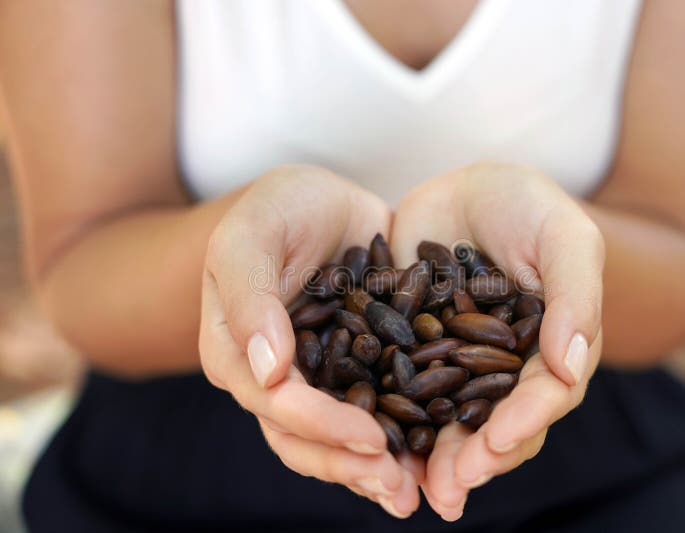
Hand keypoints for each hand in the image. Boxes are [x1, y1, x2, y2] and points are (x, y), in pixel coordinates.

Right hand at [199, 165, 419, 516]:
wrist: (320, 200)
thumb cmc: (277, 207)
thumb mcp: (252, 234)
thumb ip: (250, 296)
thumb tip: (267, 371)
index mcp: (238, 351)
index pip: (274, 402)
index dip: (320, 425)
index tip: (371, 439)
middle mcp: (274, 377)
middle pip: (303, 438)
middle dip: (349, 466)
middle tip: (398, 489)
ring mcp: (317, 378)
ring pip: (336, 439)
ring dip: (372, 470)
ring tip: (414, 493)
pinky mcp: (357, 369)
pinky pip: (373, 412)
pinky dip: (398, 439)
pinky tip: (430, 458)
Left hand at [391, 162, 604, 520]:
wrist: (465, 186)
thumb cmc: (526, 204)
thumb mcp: (562, 236)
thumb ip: (575, 295)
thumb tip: (571, 368)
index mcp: (549, 350)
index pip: (543, 396)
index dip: (522, 424)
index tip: (493, 445)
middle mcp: (505, 368)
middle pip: (495, 424)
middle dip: (474, 459)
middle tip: (449, 489)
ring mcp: (458, 364)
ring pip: (448, 420)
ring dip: (432, 458)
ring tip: (412, 489)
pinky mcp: (414, 352)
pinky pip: (402, 392)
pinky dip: (390, 421)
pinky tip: (372, 446)